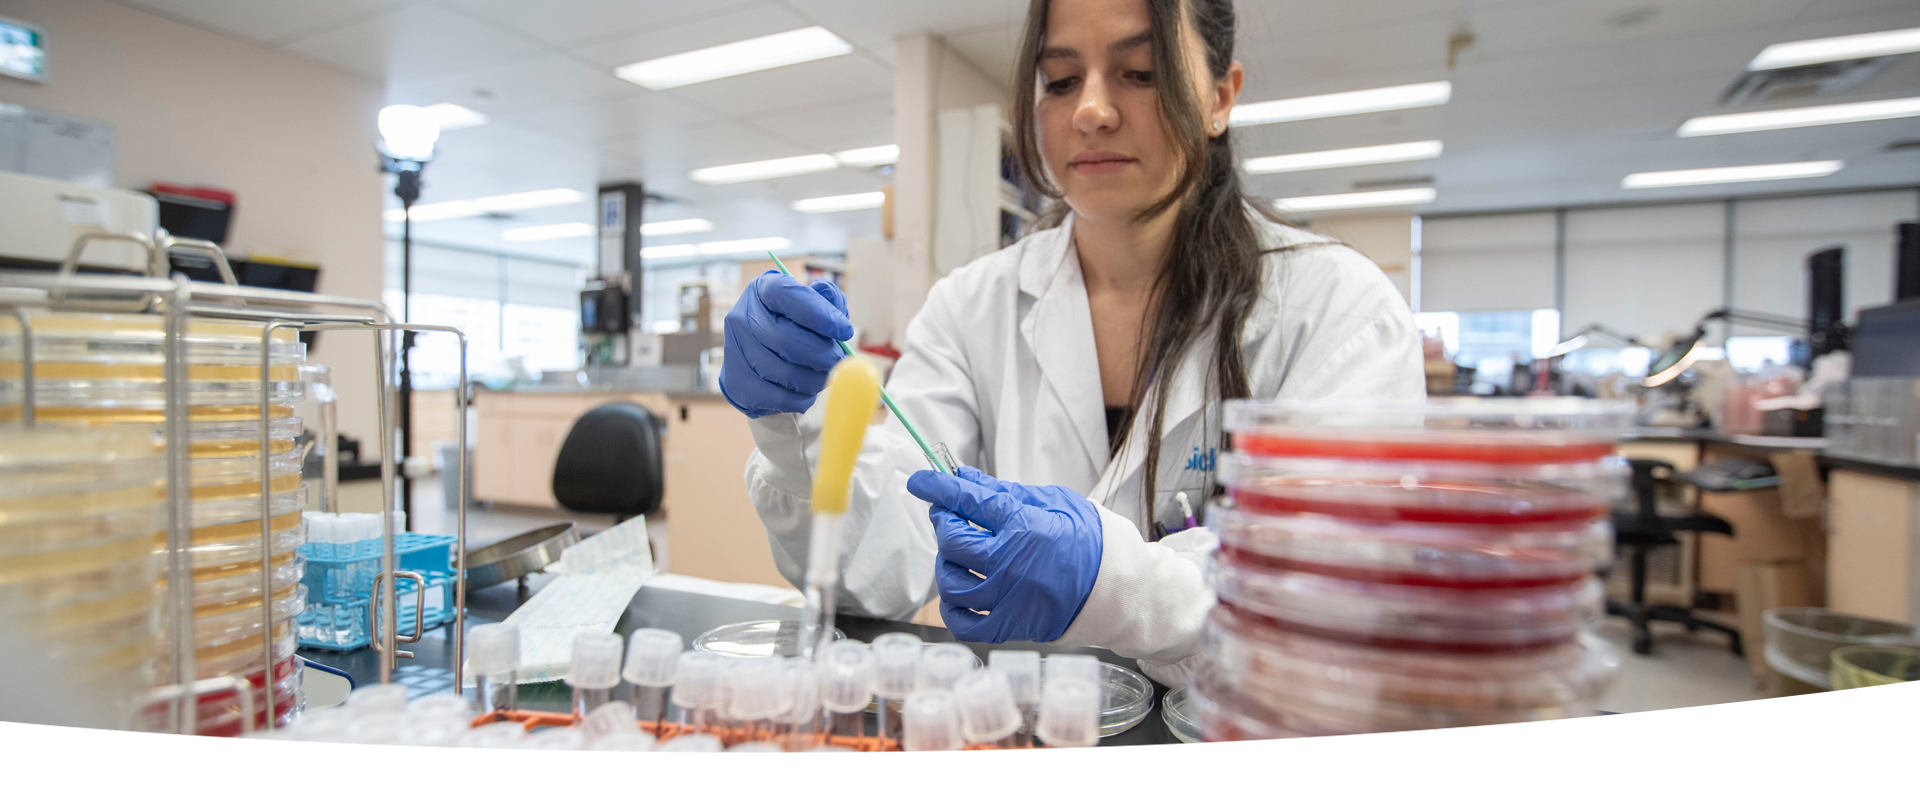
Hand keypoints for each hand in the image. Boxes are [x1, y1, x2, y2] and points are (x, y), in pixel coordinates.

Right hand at [720, 271, 852, 417]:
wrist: (761, 357)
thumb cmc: (795, 325)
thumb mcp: (813, 304)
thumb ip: (828, 299)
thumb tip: (833, 305)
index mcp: (763, 290)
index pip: (789, 296)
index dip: (820, 314)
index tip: (844, 330)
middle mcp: (742, 317)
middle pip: (785, 340)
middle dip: (822, 354)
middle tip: (839, 360)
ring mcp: (734, 351)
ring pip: (784, 372)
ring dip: (815, 380)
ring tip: (825, 376)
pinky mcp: (737, 383)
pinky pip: (778, 397)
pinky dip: (802, 399)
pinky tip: (808, 391)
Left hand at [905, 466, 1103, 642]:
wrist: (1123, 589)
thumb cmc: (1092, 541)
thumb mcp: (1055, 503)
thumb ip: (1005, 492)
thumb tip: (965, 477)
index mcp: (1024, 526)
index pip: (967, 501)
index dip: (937, 487)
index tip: (920, 481)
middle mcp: (1010, 563)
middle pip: (952, 540)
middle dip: (944, 521)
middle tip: (950, 515)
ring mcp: (1008, 598)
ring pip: (951, 580)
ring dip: (947, 562)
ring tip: (959, 553)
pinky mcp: (1010, 626)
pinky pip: (962, 622)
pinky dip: (952, 606)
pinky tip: (960, 591)